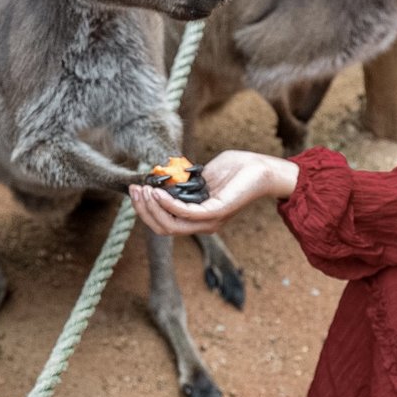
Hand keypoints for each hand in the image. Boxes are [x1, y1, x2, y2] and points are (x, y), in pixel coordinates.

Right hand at [129, 150, 298, 235]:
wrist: (261, 168)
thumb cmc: (235, 170)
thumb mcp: (201, 176)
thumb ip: (182, 181)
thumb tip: (162, 179)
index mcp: (198, 218)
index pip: (164, 224)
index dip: (145, 210)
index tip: (135, 190)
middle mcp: (203, 224)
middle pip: (162, 228)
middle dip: (143, 210)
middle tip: (135, 189)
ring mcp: (210, 221)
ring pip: (171, 226)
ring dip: (152, 208)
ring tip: (143, 189)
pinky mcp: (217, 212)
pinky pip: (186, 214)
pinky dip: (167, 204)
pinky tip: (158, 192)